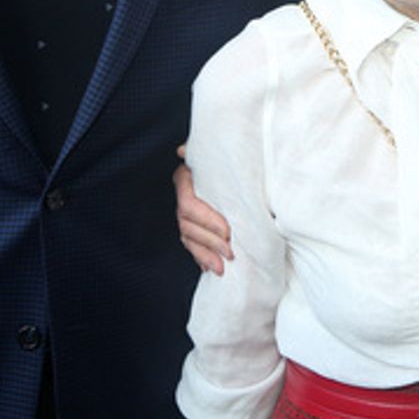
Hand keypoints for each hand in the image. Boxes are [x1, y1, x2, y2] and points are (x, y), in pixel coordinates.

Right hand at [175, 146, 233, 274]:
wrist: (236, 163)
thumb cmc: (230, 158)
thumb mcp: (221, 155)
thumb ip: (203, 152)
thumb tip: (181, 151)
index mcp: (186, 178)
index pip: (189, 205)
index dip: (207, 221)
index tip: (227, 231)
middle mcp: (182, 196)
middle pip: (188, 226)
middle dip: (210, 242)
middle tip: (231, 252)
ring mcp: (184, 214)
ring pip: (188, 239)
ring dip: (205, 255)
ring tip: (223, 267)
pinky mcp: (192, 227)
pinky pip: (192, 246)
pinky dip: (201, 258)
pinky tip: (210, 267)